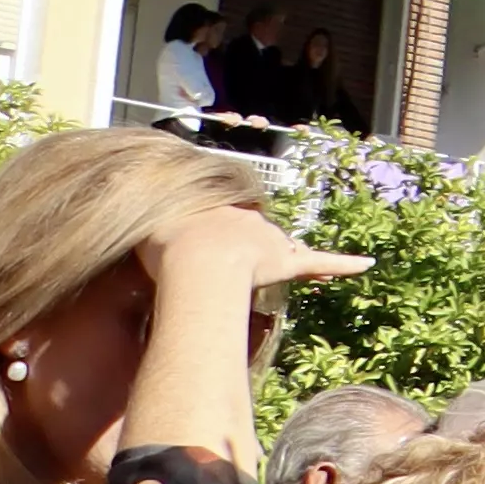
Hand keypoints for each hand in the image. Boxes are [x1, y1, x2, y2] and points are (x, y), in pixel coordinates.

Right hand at [147, 200, 367, 302]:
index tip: (214, 240)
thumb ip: (140, 229)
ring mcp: (271, 242)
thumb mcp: (145, 231)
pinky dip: (345, 263)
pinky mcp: (287, 262)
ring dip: (283, 259)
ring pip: (284, 249)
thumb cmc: (165, 244)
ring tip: (286, 271)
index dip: (219, 232)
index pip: (227, 219)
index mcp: (220, 212)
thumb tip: (117, 217)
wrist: (192, 256)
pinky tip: (367, 265)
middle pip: (256, 233)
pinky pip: (322, 261)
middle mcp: (250, 223)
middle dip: (246, 247)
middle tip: (234, 263)